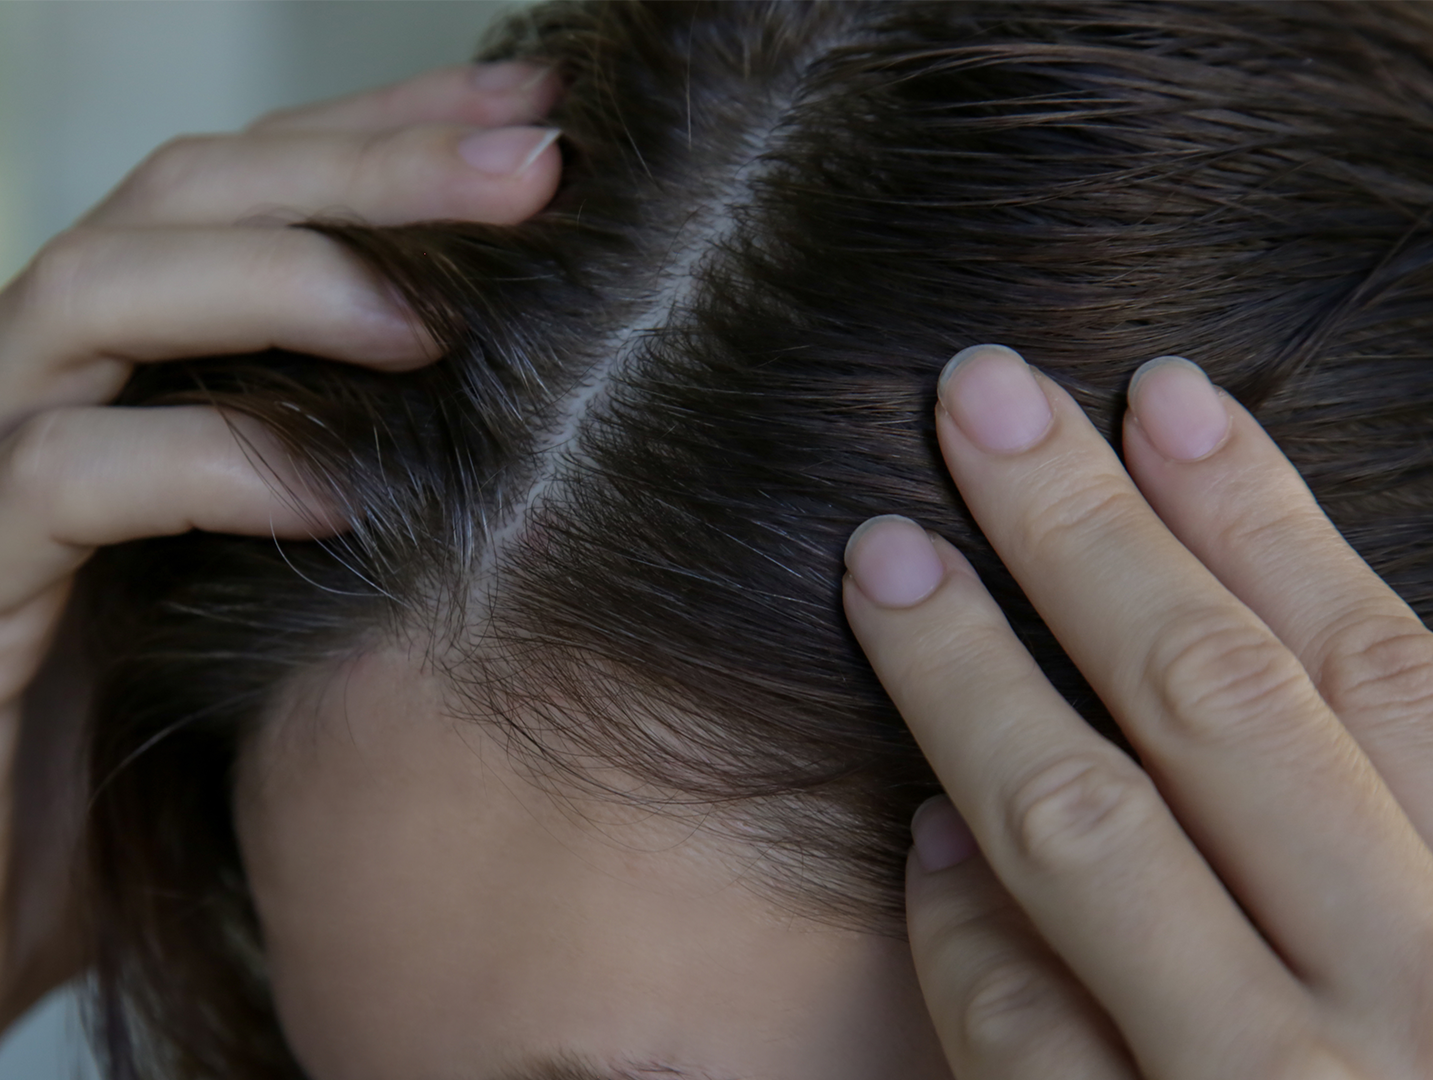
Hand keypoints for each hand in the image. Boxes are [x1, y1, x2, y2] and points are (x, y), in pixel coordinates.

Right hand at [0, 62, 561, 1079]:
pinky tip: (337, 491)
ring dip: (280, 280)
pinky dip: (207, 463)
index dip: (372, 140)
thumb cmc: (67, 791)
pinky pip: (57, 486)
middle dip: (356, 165)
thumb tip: (491, 441)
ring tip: (436, 312)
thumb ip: (294, 511)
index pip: (220, 197)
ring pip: (93, 296)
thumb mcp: (211, 616)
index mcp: (67, 383)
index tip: (531, 126)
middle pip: (168, 198)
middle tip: (528, 165)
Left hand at [843, 346, 1431, 1077]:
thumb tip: (1227, 639)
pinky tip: (923, 838)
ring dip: (966, 674)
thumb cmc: (1408, 1076)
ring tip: (884, 559)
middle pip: (1219, 703)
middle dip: (1084, 530)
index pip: (1379, 674)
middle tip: (978, 394)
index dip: (1265, 517)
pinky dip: (960, 917)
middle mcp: (1413, 1004)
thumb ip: (1390, 845)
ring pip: (1086, 830)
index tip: (1163, 391)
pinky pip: (1015, 1020)